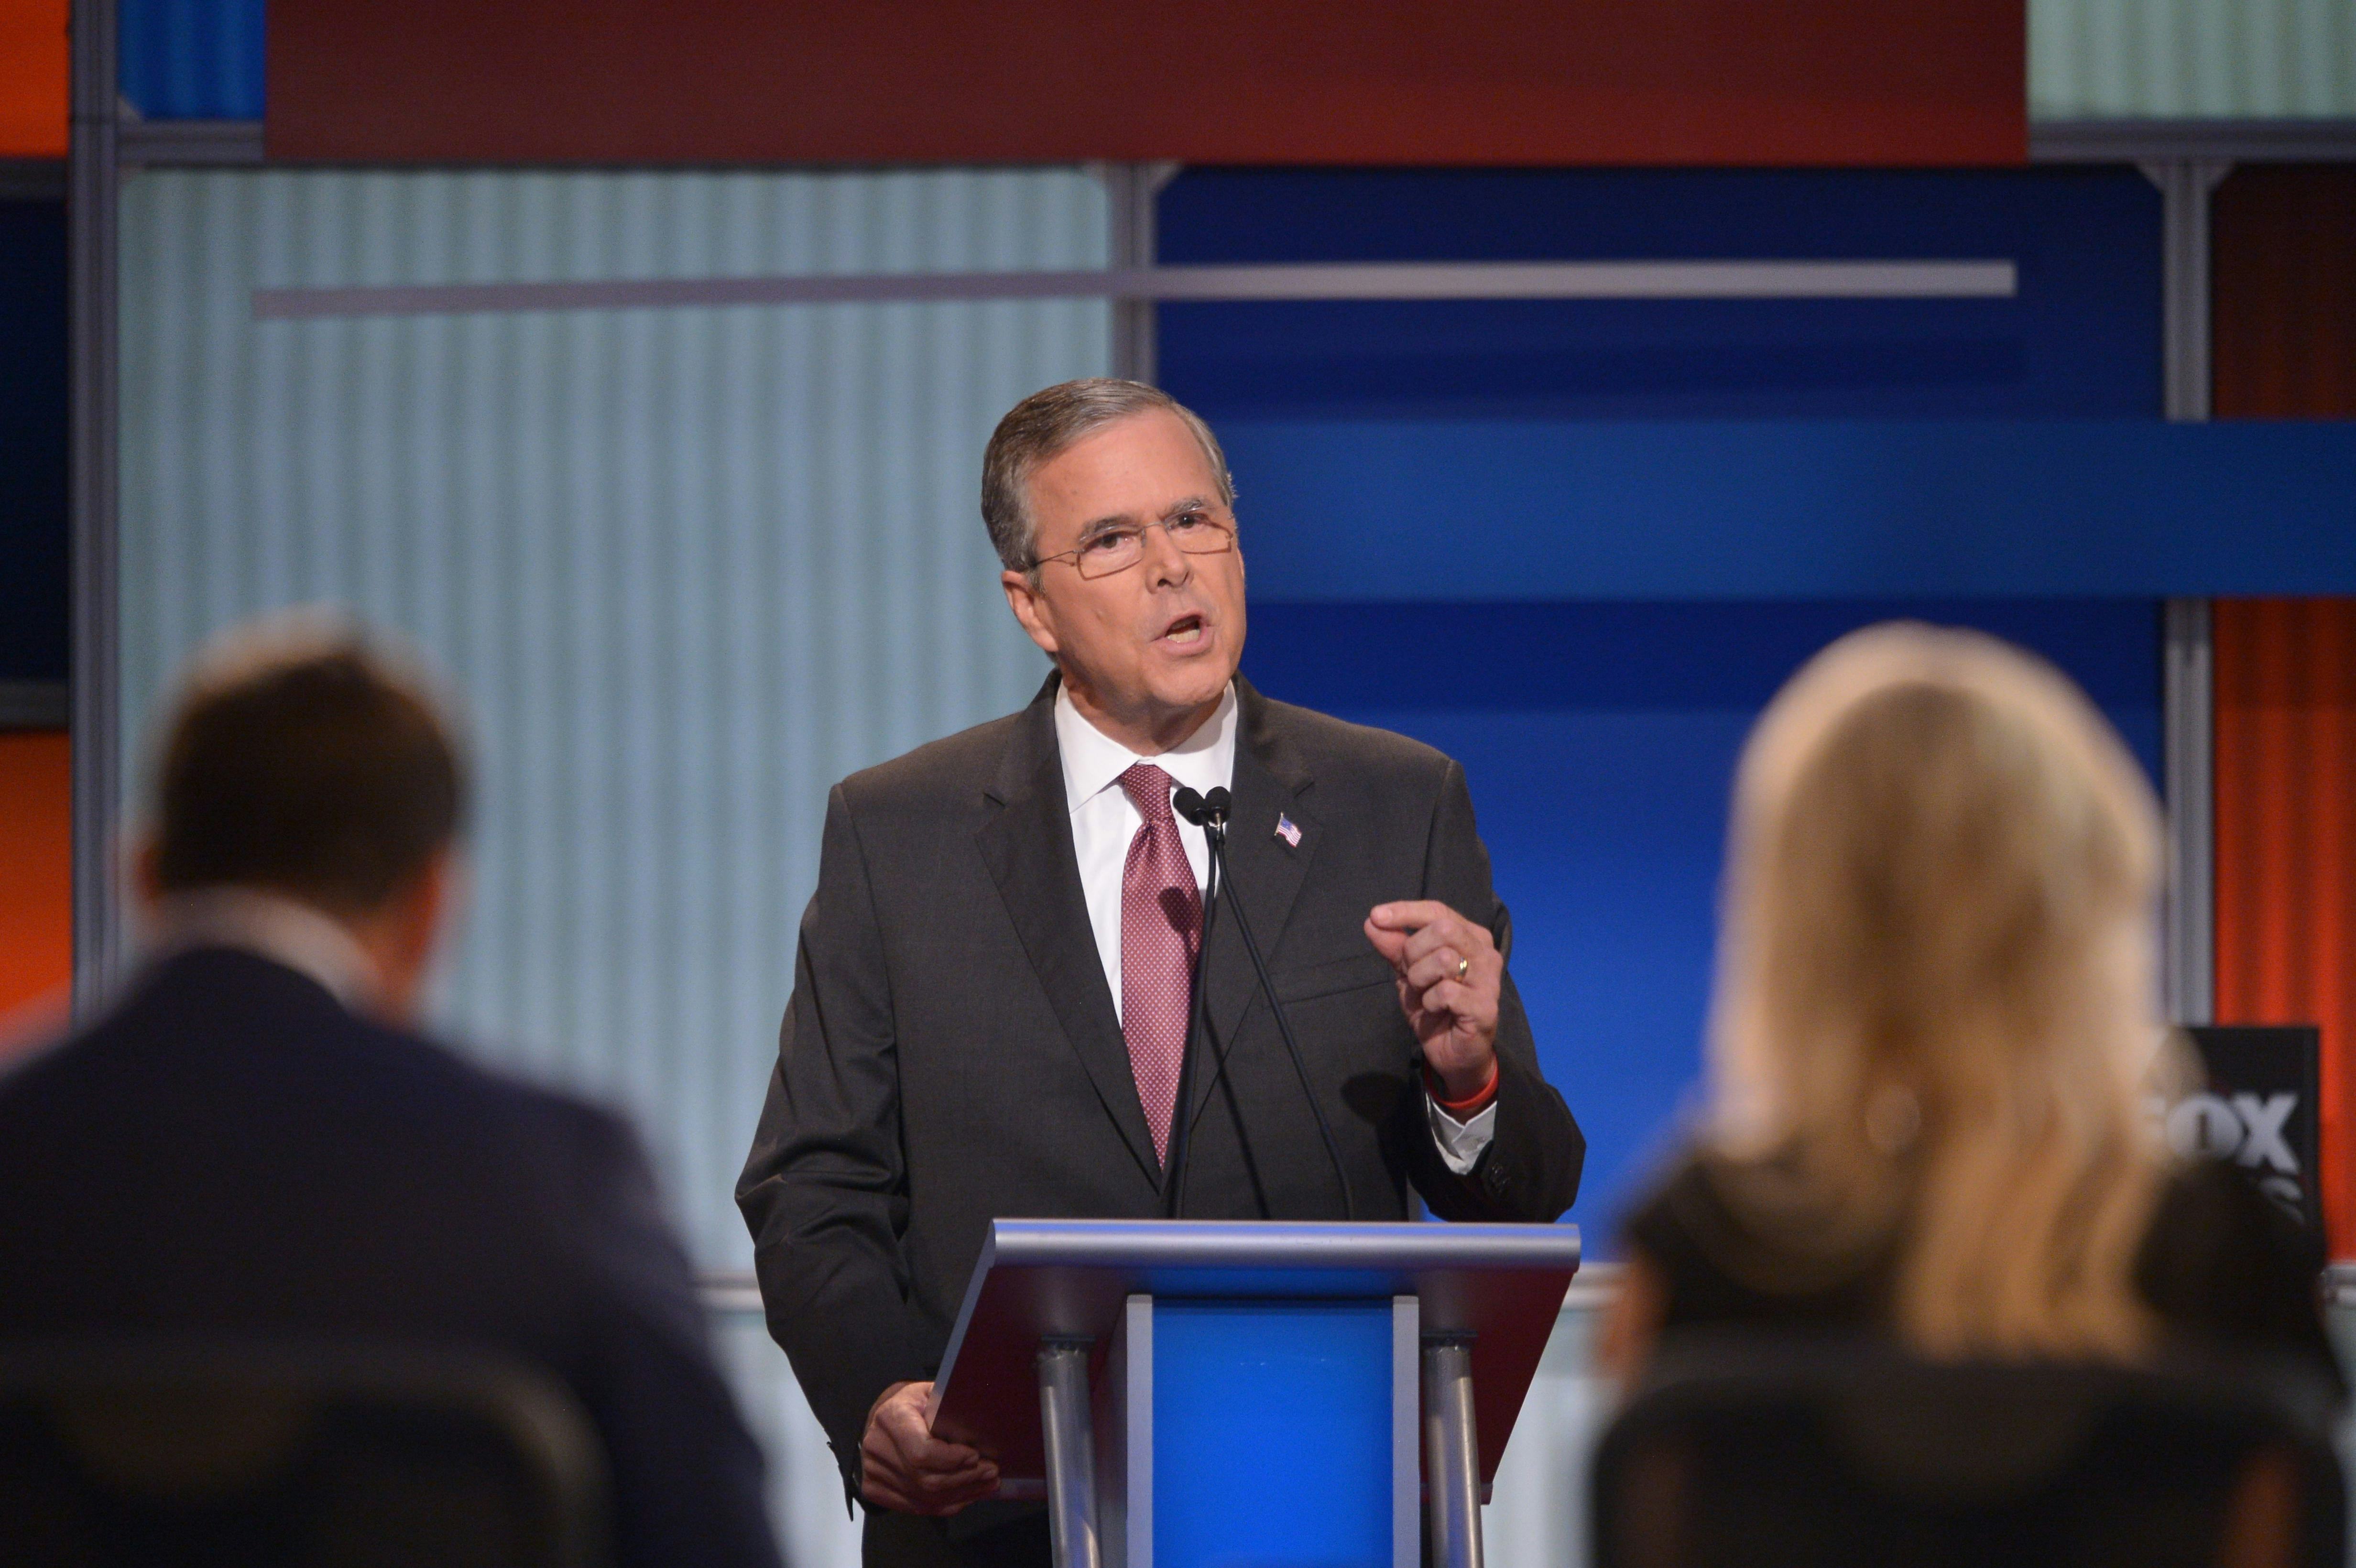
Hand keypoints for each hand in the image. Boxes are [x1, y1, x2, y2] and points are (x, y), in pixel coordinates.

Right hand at [859, 1380, 999, 1515]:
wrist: (885, 1418)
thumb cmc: (915, 1404)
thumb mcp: (932, 1392)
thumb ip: (951, 1405)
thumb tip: (984, 1419)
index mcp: (891, 1417)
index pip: (922, 1451)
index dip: (952, 1460)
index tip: (976, 1456)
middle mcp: (876, 1446)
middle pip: (926, 1479)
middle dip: (965, 1479)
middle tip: (991, 1473)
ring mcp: (871, 1471)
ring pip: (924, 1498)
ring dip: (961, 1494)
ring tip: (986, 1485)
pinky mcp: (874, 1489)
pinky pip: (917, 1507)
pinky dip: (946, 1505)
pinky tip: (966, 1494)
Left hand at [1364, 900, 1499, 1099]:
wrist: (1452, 1052)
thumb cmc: (1434, 1007)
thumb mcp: (1408, 974)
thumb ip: (1394, 948)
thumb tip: (1372, 921)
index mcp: (1470, 937)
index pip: (1437, 911)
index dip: (1405, 911)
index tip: (1376, 916)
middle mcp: (1485, 952)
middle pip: (1442, 929)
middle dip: (1414, 952)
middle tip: (1413, 976)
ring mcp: (1489, 979)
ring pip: (1444, 958)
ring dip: (1420, 979)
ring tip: (1425, 996)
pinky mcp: (1485, 1006)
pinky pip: (1445, 991)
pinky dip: (1430, 1002)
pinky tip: (1435, 1010)